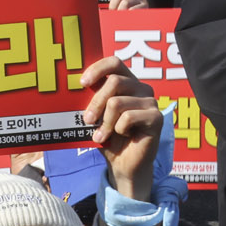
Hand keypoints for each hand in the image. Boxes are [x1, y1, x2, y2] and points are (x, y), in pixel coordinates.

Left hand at [79, 55, 161, 204]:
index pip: (114, 62)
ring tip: (100, 135)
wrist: (122, 163)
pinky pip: (129, 117)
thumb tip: (68, 89)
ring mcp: (150, 101)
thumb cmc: (107, 136)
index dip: (98, 69)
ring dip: (104, 122)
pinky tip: (121, 136)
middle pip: (114, 82)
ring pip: (117, 102)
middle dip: (95, 103)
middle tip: (86, 120)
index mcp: (126, 82)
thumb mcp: (94, 116)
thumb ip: (88, 100)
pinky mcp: (156, 117)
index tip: (82, 83)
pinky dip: (118, 129)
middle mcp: (141, 87)